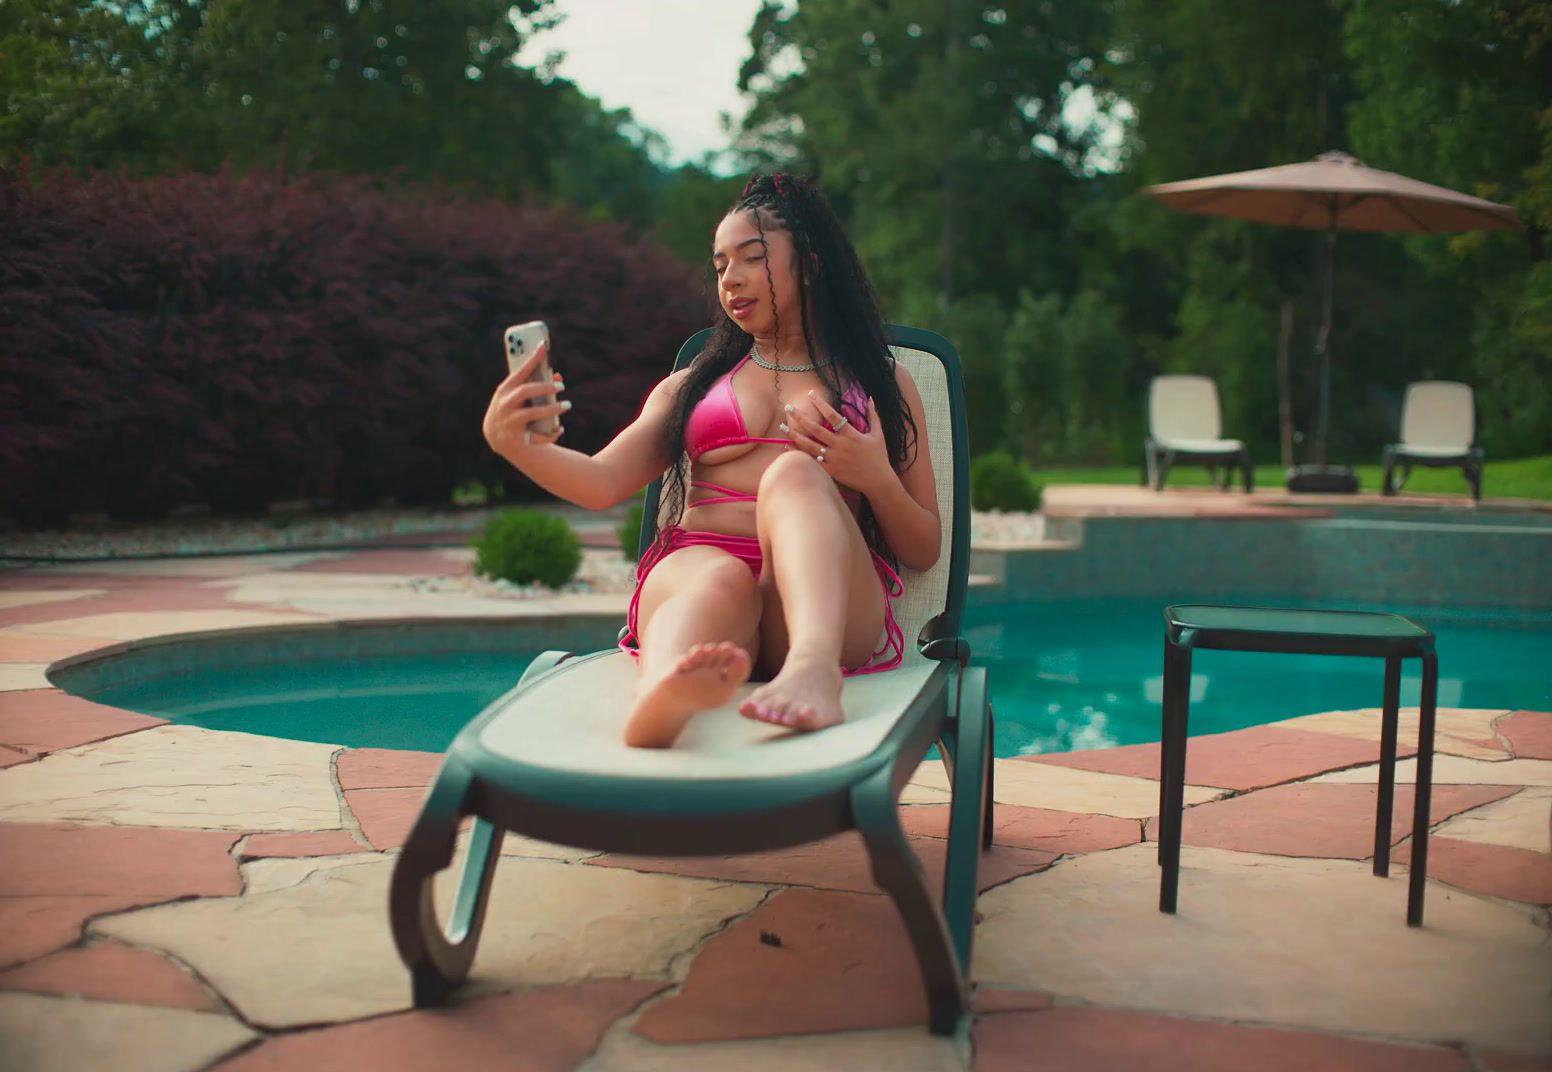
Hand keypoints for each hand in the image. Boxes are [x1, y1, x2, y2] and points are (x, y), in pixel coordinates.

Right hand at [482, 341, 569, 459]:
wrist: (495, 437)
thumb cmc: (511, 408)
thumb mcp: (516, 395)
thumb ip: (534, 384)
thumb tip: (557, 377)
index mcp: (505, 390)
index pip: (519, 371)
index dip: (531, 359)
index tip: (543, 345)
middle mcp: (505, 405)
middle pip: (525, 391)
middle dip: (545, 387)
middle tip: (561, 387)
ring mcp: (510, 422)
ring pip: (533, 413)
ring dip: (552, 409)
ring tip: (567, 405)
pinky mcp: (517, 439)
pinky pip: (538, 436)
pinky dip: (551, 433)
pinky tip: (560, 429)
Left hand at [781, 391, 891, 494]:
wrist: (878, 481)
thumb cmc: (878, 457)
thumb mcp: (878, 434)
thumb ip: (873, 416)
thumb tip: (870, 398)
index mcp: (851, 435)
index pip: (833, 415)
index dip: (821, 404)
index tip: (811, 394)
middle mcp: (840, 445)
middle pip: (816, 429)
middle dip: (800, 417)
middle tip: (788, 407)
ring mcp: (834, 459)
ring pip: (810, 445)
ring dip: (795, 435)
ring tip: (782, 427)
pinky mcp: (830, 471)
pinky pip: (811, 461)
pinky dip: (799, 453)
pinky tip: (787, 447)